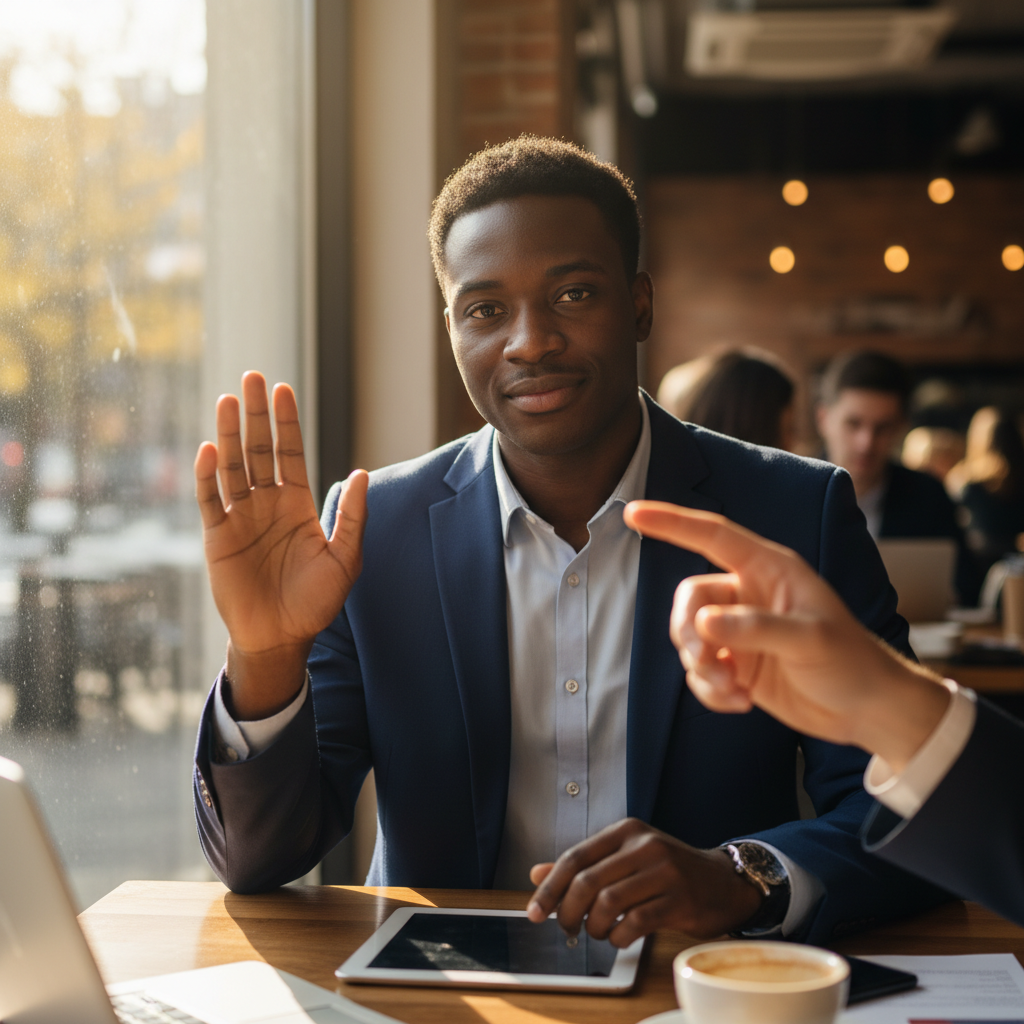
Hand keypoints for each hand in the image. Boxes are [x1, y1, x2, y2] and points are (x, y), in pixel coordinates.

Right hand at [194, 371, 367, 718]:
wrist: (281, 637)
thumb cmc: (316, 602)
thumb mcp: (344, 559)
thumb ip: (351, 517)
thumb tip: (360, 474)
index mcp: (297, 504)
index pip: (290, 453)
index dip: (287, 422)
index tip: (282, 389)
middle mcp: (267, 503)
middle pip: (259, 449)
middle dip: (256, 415)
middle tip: (252, 377)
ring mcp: (240, 517)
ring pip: (232, 466)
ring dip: (228, 434)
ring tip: (227, 400)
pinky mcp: (217, 536)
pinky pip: (210, 500)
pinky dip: (208, 475)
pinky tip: (209, 449)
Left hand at [525, 819, 762, 945]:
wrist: (724, 882)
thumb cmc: (668, 872)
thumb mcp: (625, 859)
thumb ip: (584, 866)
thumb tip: (537, 873)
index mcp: (626, 831)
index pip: (576, 856)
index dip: (550, 887)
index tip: (536, 911)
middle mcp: (644, 845)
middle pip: (588, 881)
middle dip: (568, 911)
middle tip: (566, 928)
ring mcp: (664, 871)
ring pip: (608, 902)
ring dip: (594, 926)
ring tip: (598, 932)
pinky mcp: (680, 900)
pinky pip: (635, 922)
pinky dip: (619, 936)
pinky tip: (620, 937)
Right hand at [622, 501, 948, 771]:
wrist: (867, 711)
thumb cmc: (851, 662)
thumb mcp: (809, 639)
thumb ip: (754, 628)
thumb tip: (704, 624)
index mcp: (769, 570)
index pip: (712, 536)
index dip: (672, 522)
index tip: (634, 513)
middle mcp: (748, 594)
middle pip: (689, 598)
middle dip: (689, 634)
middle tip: (708, 662)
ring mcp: (739, 631)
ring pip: (689, 637)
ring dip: (701, 667)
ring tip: (731, 689)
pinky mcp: (736, 664)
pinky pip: (699, 671)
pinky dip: (710, 690)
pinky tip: (740, 702)